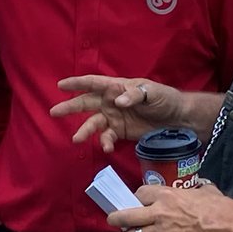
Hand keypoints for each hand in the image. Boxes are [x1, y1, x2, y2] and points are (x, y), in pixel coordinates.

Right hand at [51, 75, 181, 153]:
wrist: (177, 119)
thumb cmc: (165, 99)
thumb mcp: (152, 92)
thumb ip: (133, 95)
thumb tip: (116, 102)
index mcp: (117, 87)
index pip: (94, 83)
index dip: (77, 83)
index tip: (61, 85)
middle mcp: (111, 101)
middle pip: (86, 103)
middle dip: (70, 107)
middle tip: (55, 112)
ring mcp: (114, 117)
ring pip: (93, 123)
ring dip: (84, 130)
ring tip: (77, 139)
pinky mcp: (120, 132)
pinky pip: (107, 138)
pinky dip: (105, 143)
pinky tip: (107, 148)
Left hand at [108, 183, 232, 231]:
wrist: (228, 231)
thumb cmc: (220, 209)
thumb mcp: (206, 192)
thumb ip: (197, 190)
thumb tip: (201, 189)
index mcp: (167, 196)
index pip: (140, 193)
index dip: (137, 198)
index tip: (138, 202)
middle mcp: (158, 213)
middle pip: (127, 214)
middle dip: (118, 217)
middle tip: (115, 219)